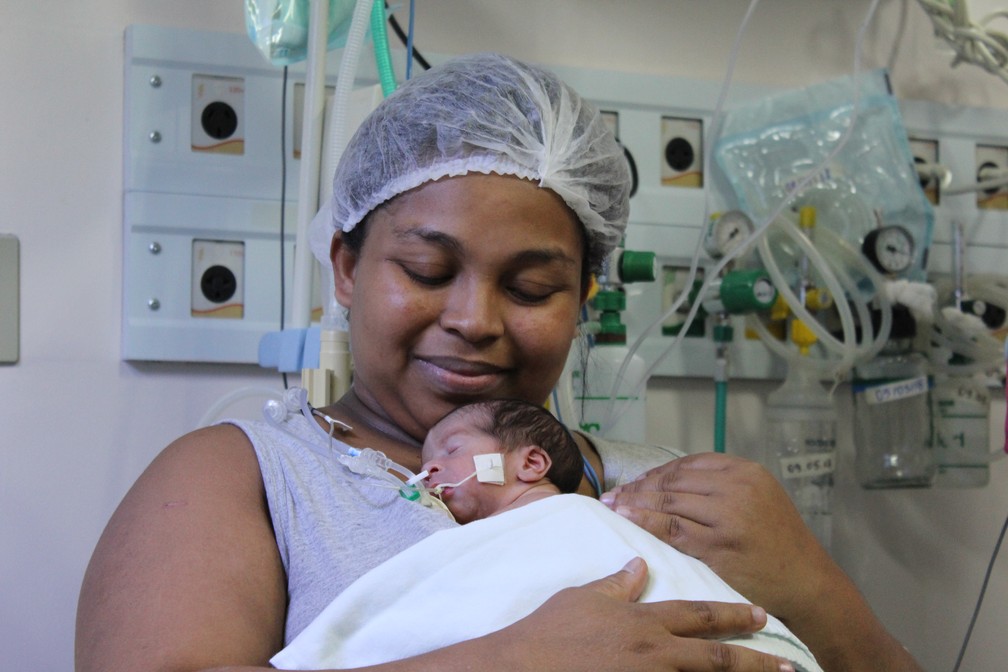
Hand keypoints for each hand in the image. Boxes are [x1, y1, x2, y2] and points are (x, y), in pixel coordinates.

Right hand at [488, 557, 793, 671]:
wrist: (523, 667)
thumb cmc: (550, 632)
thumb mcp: (583, 599)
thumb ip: (618, 585)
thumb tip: (640, 564)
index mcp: (642, 622)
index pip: (697, 614)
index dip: (731, 615)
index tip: (761, 616)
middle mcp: (653, 652)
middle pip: (714, 657)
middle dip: (754, 661)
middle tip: (787, 664)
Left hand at [599, 453, 832, 623]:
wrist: (807, 583)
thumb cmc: (779, 544)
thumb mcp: (760, 498)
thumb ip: (723, 486)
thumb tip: (673, 481)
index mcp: (746, 471)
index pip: (689, 464)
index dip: (656, 471)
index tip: (635, 481)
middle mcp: (737, 488)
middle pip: (674, 480)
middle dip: (639, 486)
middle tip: (614, 493)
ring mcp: (728, 516)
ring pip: (668, 501)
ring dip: (635, 501)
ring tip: (613, 504)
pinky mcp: (718, 546)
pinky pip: (670, 528)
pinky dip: (643, 520)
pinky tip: (625, 517)